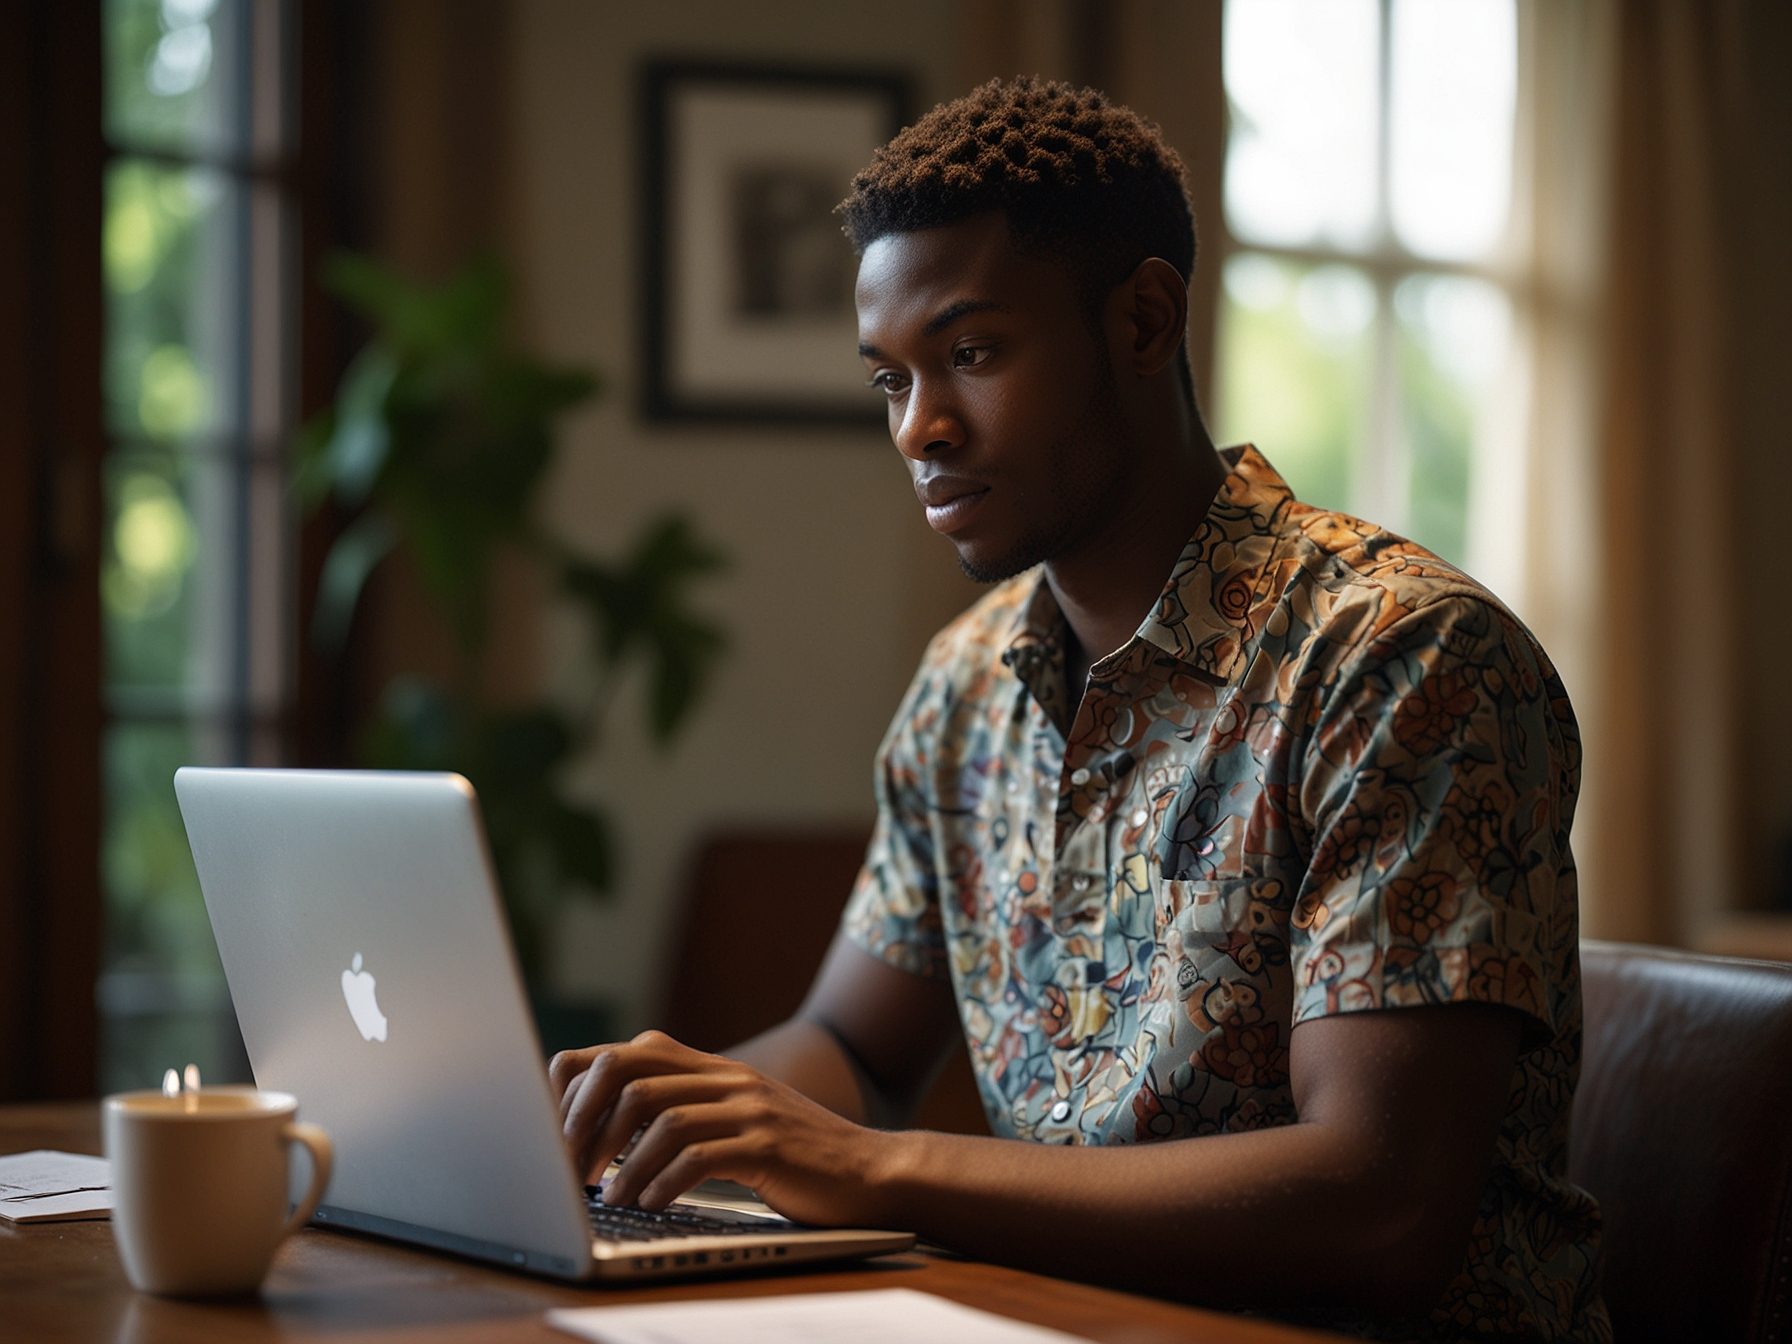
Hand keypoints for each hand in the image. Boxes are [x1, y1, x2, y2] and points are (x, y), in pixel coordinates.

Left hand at [547, 1030, 900, 1226]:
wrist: (870, 1171)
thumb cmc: (792, 1157)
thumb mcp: (734, 1121)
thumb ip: (682, 1111)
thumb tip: (599, 1133)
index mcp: (709, 1068)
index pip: (621, 1053)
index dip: (576, 1089)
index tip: (554, 1137)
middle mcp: (726, 1077)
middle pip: (629, 1072)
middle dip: (586, 1124)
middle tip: (570, 1170)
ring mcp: (749, 1108)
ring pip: (660, 1117)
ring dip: (622, 1164)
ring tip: (610, 1198)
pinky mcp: (770, 1147)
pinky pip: (701, 1157)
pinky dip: (664, 1183)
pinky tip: (652, 1204)